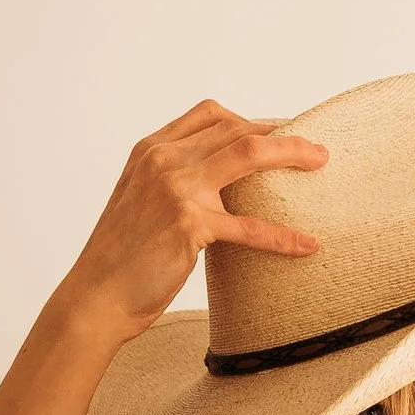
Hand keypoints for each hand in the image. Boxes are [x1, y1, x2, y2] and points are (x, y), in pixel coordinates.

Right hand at [53, 102, 325, 345]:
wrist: (94, 299)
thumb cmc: (119, 262)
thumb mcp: (138, 206)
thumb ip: (169, 185)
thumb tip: (212, 190)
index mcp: (150, 150)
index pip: (210, 115)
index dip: (250, 119)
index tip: (277, 132)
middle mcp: (163, 160)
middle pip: (236, 127)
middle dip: (282, 133)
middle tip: (315, 148)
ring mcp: (175, 189)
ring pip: (249, 154)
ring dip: (292, 154)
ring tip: (321, 164)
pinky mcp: (188, 225)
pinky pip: (249, 225)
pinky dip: (282, 236)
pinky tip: (307, 245)